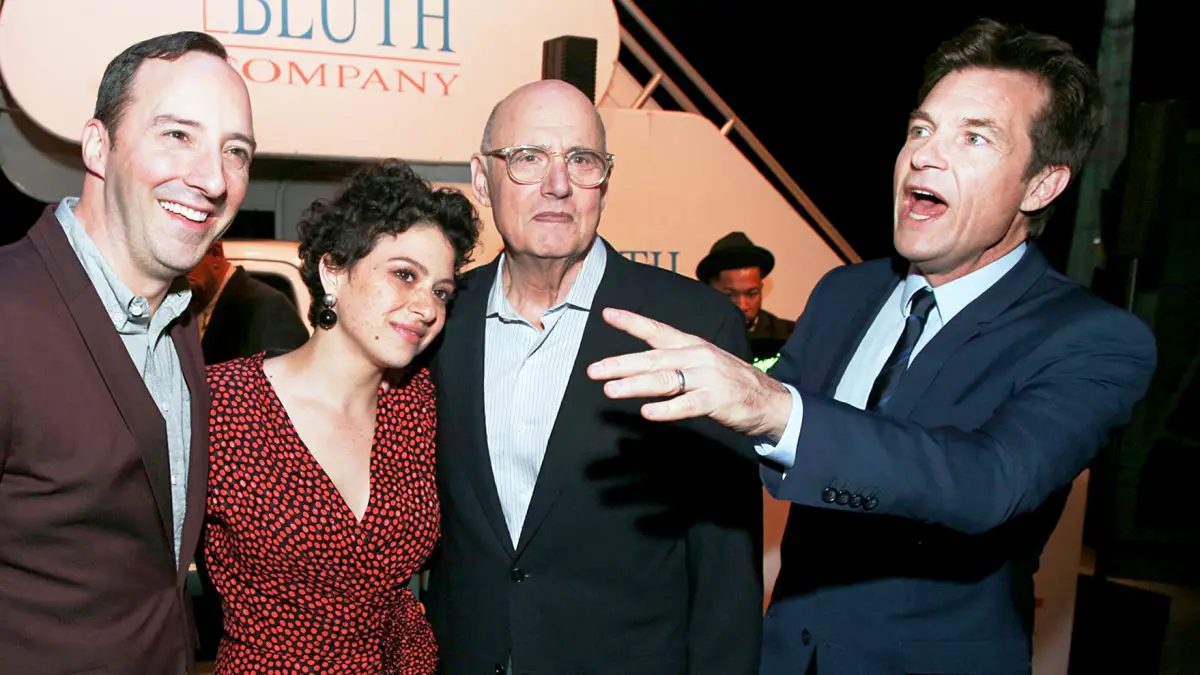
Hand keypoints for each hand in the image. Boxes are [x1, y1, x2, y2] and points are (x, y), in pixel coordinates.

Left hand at [586, 308, 792, 439]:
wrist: (770, 400)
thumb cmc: (729, 381)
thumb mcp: (702, 362)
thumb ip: (672, 362)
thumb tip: (636, 366)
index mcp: (691, 345)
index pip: (657, 330)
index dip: (632, 321)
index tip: (606, 313)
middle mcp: (697, 356)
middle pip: (653, 358)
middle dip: (621, 364)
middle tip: (593, 370)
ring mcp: (707, 377)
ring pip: (665, 380)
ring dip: (635, 385)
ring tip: (610, 390)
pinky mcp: (717, 400)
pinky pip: (688, 405)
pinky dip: (667, 409)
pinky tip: (647, 412)